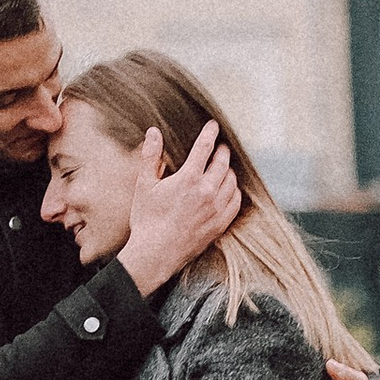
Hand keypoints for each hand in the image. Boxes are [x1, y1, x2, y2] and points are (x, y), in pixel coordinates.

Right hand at [116, 119, 242, 295]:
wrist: (155, 254)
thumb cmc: (147, 220)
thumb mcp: (144, 186)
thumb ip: (150, 156)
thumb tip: (153, 132)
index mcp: (188, 179)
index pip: (204, 148)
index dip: (209, 133)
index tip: (213, 125)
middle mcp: (207, 192)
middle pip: (222, 163)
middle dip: (222, 151)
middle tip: (220, 146)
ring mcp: (216, 209)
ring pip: (231, 181)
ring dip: (229, 170)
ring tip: (224, 166)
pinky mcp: (220, 224)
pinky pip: (235, 202)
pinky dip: (234, 191)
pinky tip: (229, 189)